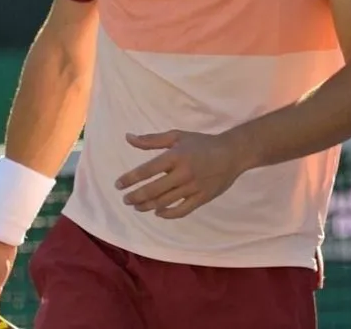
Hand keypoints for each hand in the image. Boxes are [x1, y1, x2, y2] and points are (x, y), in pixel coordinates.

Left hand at [115, 130, 250, 218]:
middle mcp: (183, 173)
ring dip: (147, 206)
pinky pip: (181, 211)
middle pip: (153, 190)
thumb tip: (128, 138)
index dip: (129, 179)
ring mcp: (193, 188)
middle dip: (135, 197)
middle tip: (126, 199)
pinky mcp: (202, 198)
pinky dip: (167, 214)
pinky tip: (158, 212)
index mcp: (175, 156)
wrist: (232, 153)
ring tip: (137, 206)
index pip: (146, 170)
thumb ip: (151, 140)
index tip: (118, 185)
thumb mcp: (177, 136)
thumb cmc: (201, 143)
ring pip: (164, 202)